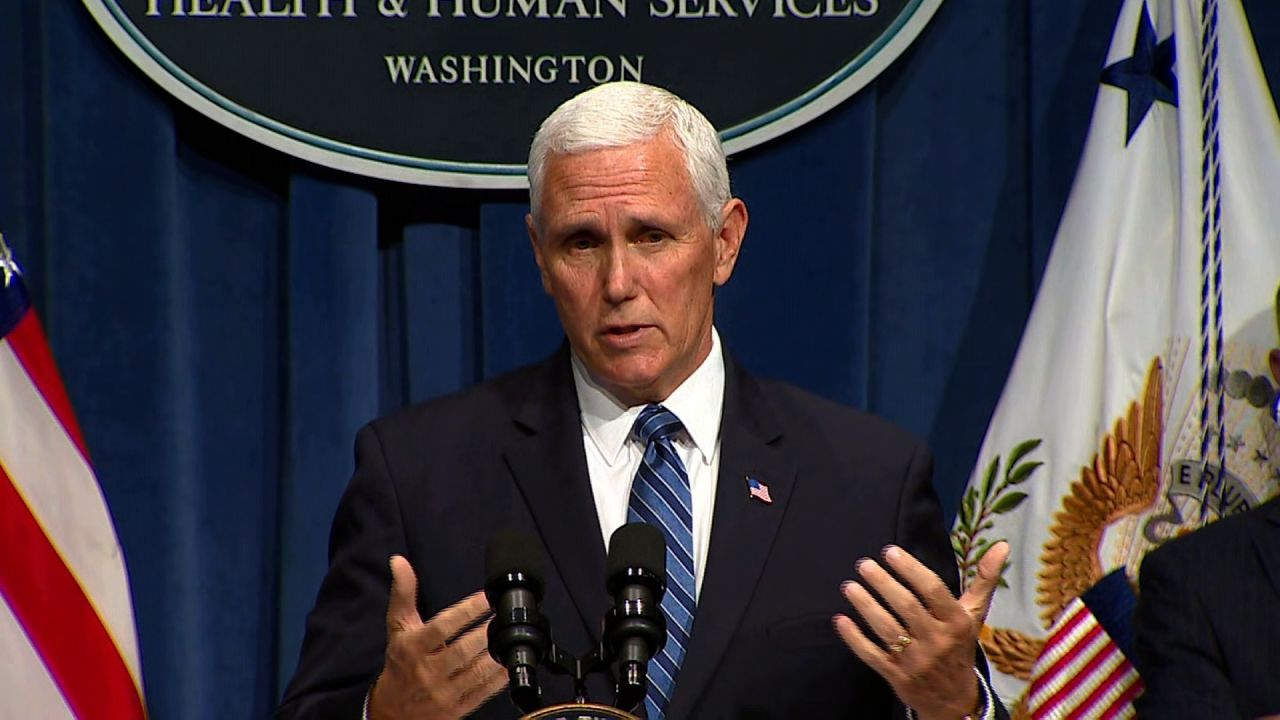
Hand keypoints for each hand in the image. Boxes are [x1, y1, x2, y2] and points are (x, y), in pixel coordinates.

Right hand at [368, 555, 507, 719]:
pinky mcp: (456, 710)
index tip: (485, 597)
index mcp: (412, 648)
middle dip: (486, 631)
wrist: (392, 711)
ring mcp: (442, 693)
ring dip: (496, 652)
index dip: (467, 610)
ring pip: (477, 671)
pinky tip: (507, 662)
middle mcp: (427, 672)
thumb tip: (399, 561)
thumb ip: (403, 593)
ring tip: (507, 634)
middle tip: (503, 615)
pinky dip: (499, 677)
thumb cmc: (400, 662)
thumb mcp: (397, 627)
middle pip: (463, 650)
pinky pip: (483, 692)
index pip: (442, 627)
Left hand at [834, 541, 1008, 719]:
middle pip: (906, 606)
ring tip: (849, 585)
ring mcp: (916, 661)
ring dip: (865, 606)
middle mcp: (937, 641)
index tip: (889, 551)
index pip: (933, 590)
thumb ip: (984, 579)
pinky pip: (872, 655)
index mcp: (956, 622)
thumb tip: (1002, 545)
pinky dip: (854, 638)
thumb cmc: (960, 646)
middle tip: (864, 564)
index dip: (910, 569)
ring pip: (886, 629)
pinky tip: (840, 620)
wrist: (955, 700)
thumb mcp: (974, 614)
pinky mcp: (897, 676)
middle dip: (883, 583)